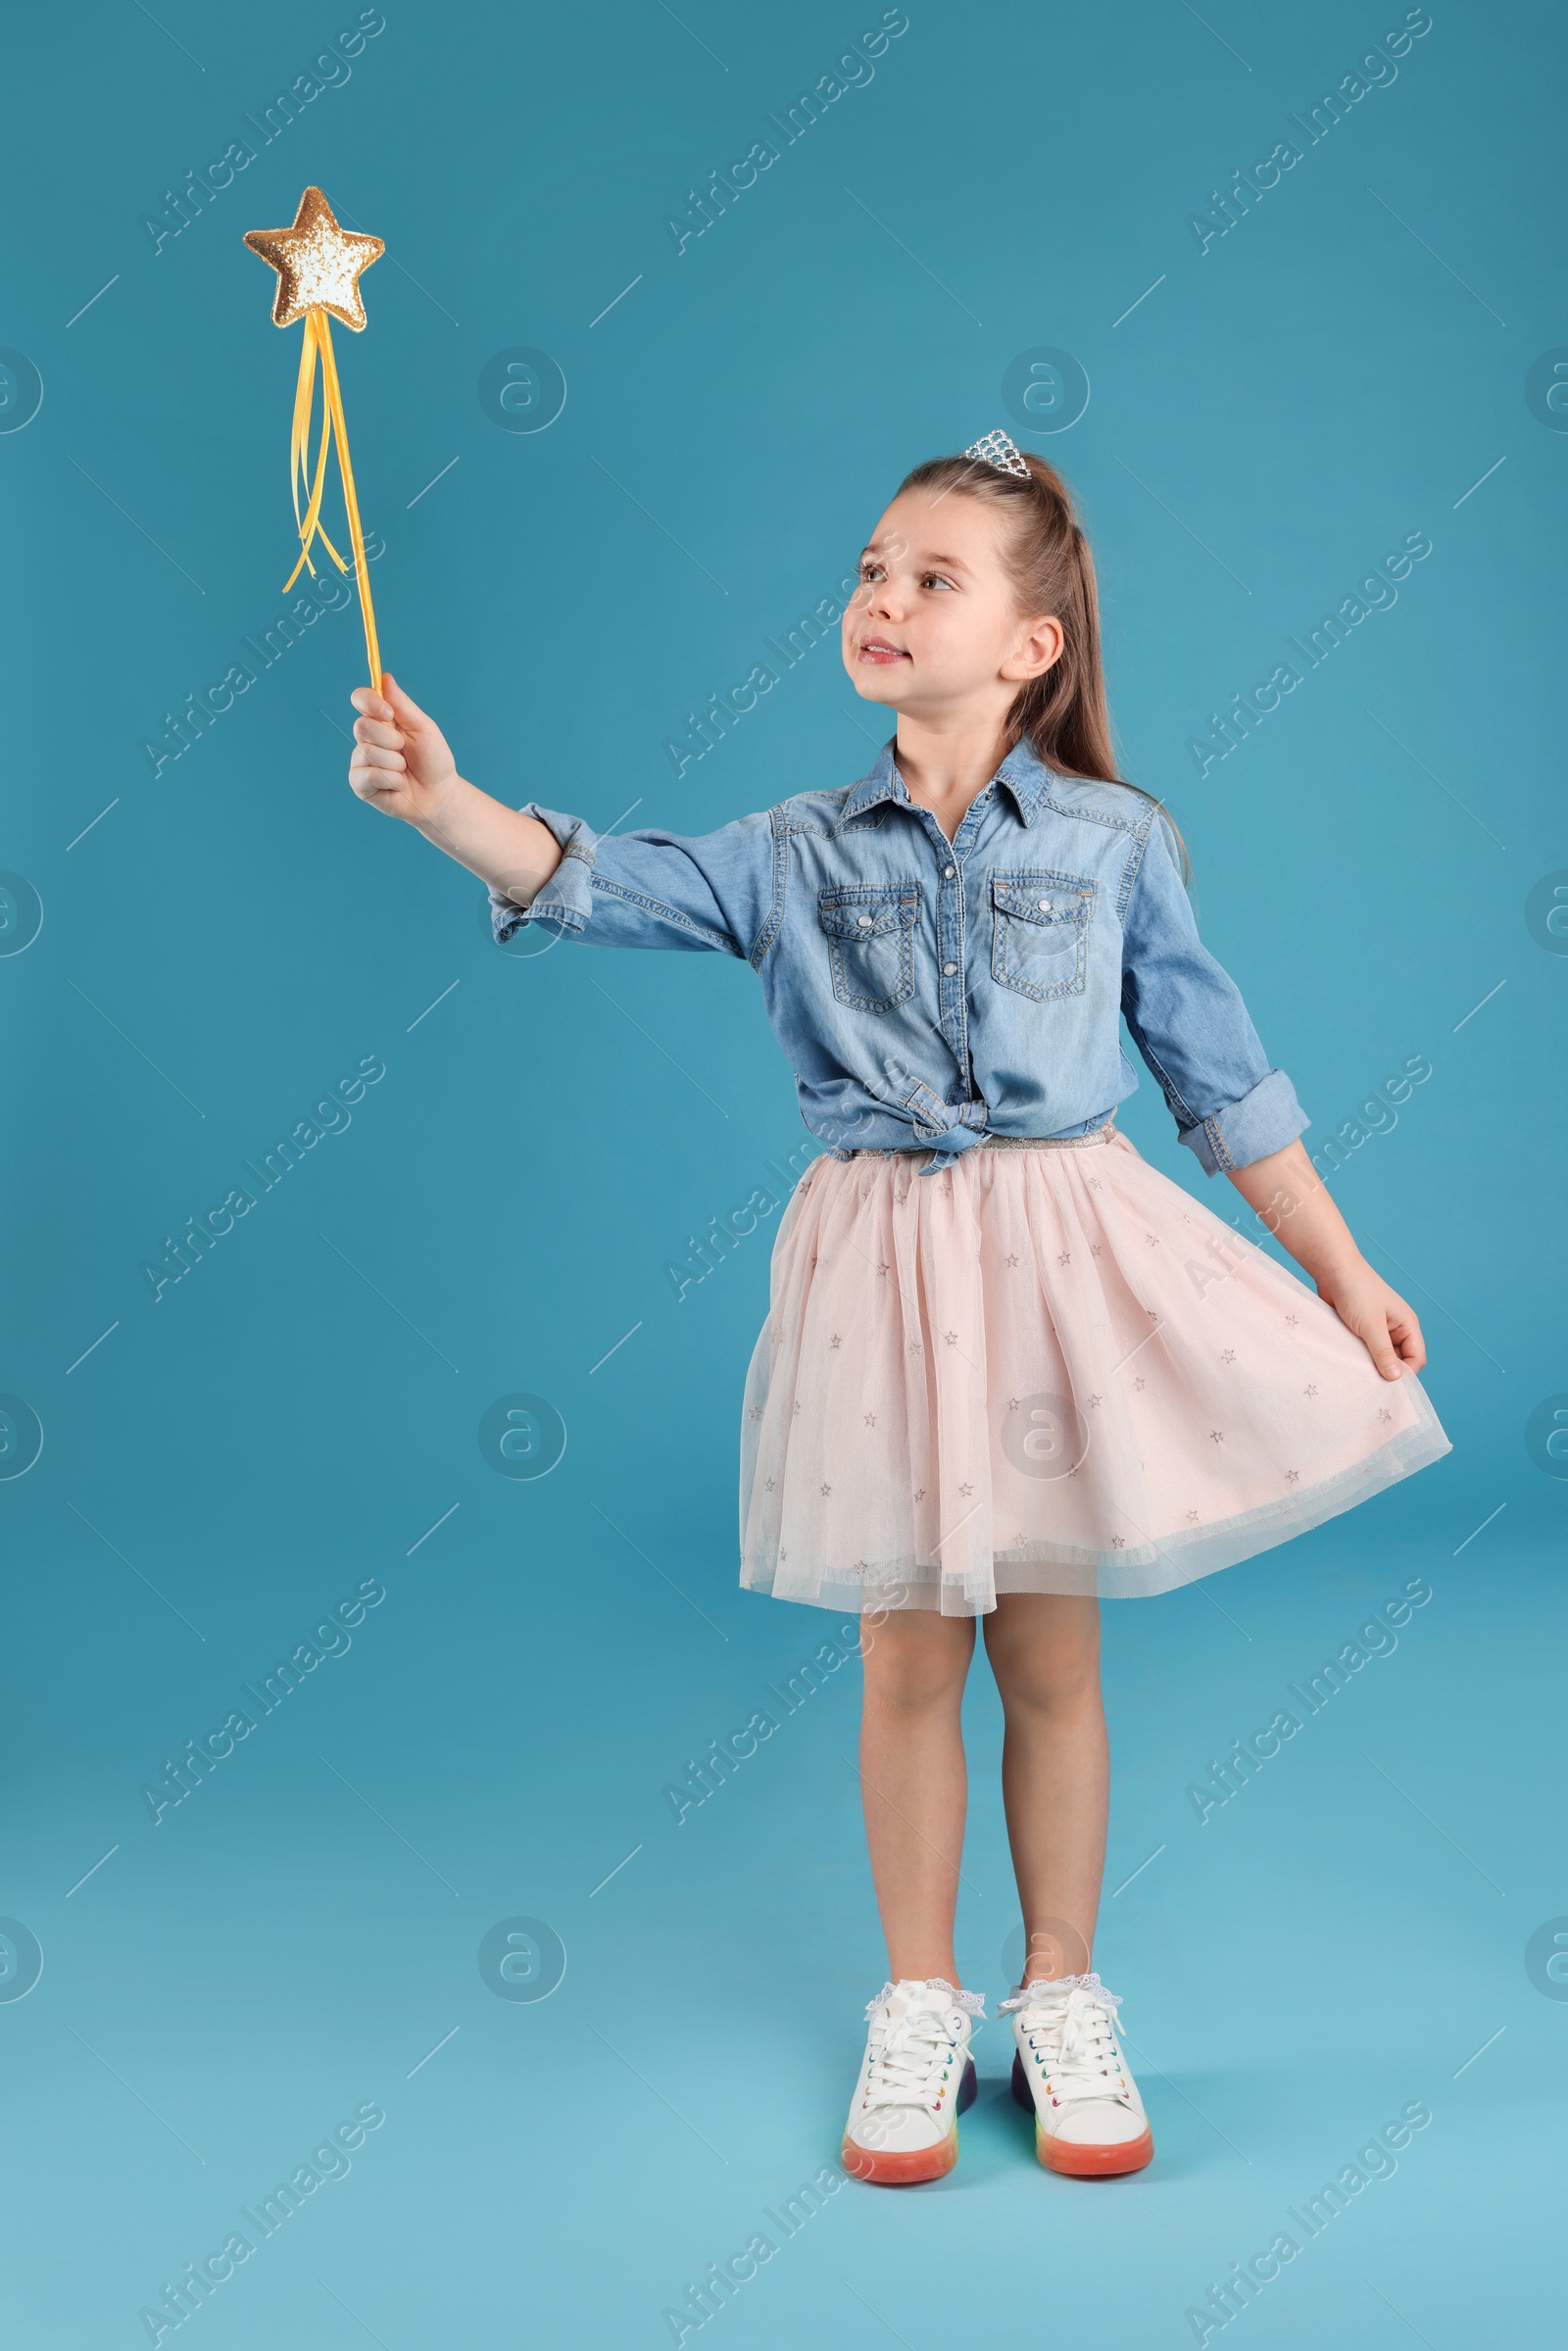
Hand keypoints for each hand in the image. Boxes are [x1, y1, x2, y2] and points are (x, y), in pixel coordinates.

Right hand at [349, 673, 457, 827]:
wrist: (439, 795)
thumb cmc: (433, 760)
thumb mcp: (423, 728)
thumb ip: (403, 705)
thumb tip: (385, 677)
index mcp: (381, 720)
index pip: (361, 699)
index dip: (369, 702)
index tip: (388, 712)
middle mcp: (367, 738)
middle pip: (362, 726)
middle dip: (391, 740)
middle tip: (405, 751)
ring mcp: (360, 761)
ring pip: (368, 752)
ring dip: (395, 764)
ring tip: (404, 771)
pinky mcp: (360, 784)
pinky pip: (369, 775)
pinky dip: (391, 780)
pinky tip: (398, 785)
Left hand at [1316, 1259, 1425, 1379]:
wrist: (1333, 1271)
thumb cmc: (1356, 1292)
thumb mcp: (1371, 1325)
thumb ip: (1383, 1352)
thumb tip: (1396, 1378)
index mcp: (1407, 1325)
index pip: (1416, 1358)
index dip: (1406, 1373)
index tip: (1387, 1385)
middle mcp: (1396, 1329)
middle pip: (1399, 1360)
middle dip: (1387, 1371)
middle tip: (1370, 1384)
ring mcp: (1378, 1330)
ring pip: (1381, 1357)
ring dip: (1371, 1366)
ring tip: (1358, 1374)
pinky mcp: (1361, 1330)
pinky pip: (1365, 1351)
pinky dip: (1360, 1358)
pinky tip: (1349, 1365)